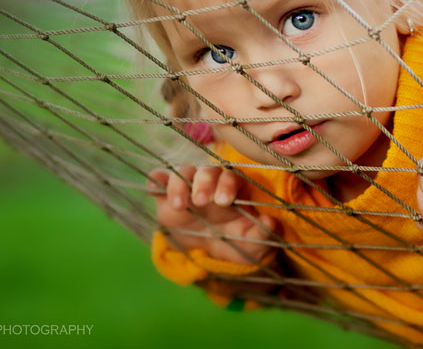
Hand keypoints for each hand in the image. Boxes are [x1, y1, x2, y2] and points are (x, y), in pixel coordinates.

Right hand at [147, 166, 278, 264]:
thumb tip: (270, 221)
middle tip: (202, 201)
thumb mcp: (251, 245)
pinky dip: (155, 180)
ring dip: (180, 184)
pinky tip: (152, 187)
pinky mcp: (167, 196)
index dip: (228, 185)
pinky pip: (159, 179)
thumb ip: (261, 234)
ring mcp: (188, 187)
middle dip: (205, 183)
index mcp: (234, 190)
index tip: (223, 202)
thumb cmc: (235, 242)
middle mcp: (212, 183)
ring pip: (184, 172)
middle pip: (208, 171)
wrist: (210, 251)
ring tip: (179, 205)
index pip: (232, 177)